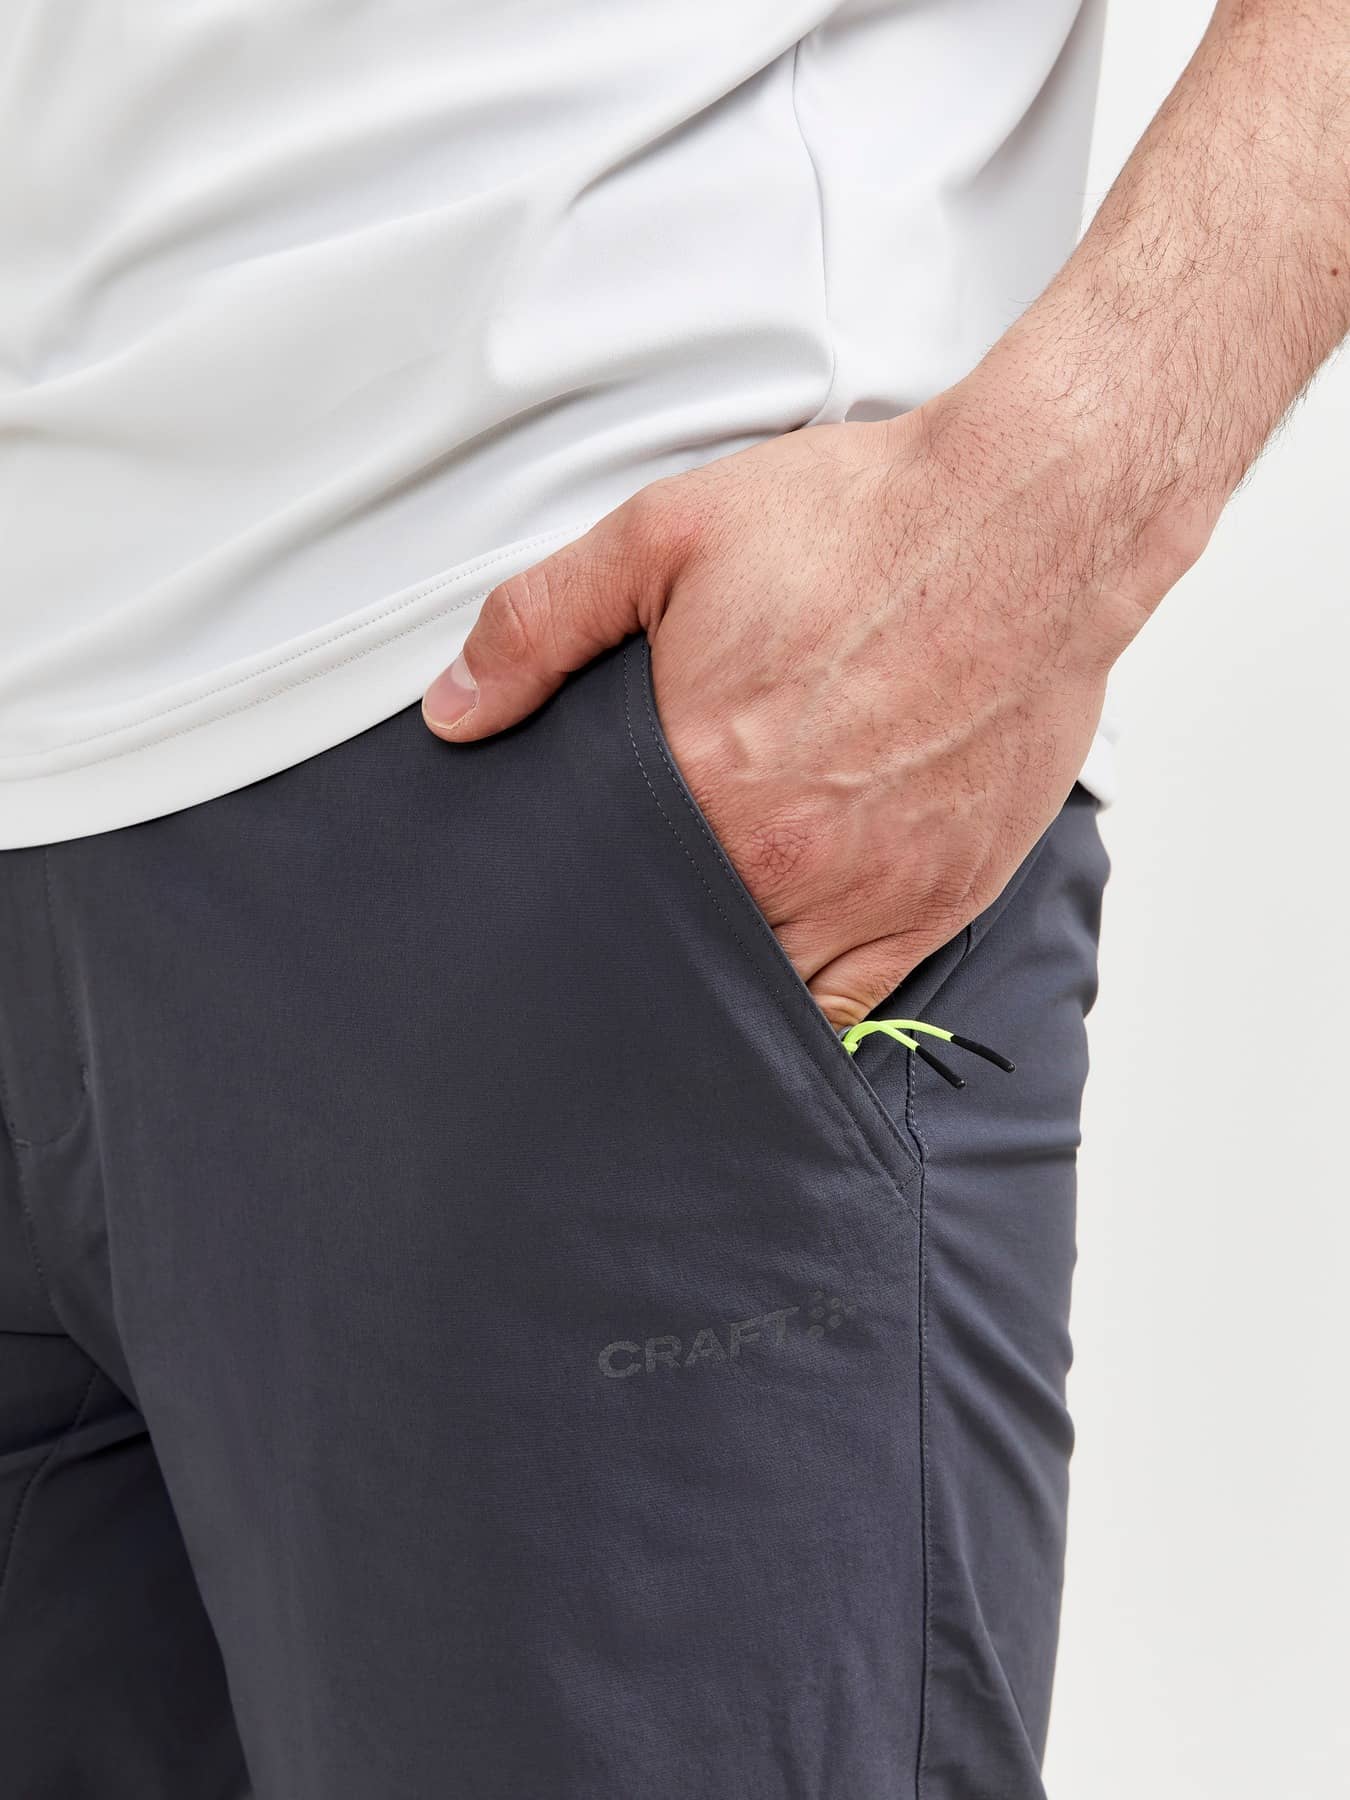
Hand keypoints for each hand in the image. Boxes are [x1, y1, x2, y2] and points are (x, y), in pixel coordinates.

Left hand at [422, 383, 1184, 1027]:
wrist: (1031, 520)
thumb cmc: (867, 522)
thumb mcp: (666, 534)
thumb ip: (541, 624)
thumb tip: (456, 710)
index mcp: (705, 778)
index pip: (601, 891)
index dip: (572, 906)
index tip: (558, 912)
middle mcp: (787, 855)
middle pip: (677, 949)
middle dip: (641, 946)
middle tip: (620, 930)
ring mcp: (872, 889)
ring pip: (762, 993)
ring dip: (719, 981)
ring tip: (691, 954)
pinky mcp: (942, 897)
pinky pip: (857, 1002)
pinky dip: (809, 1002)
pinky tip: (778, 973)